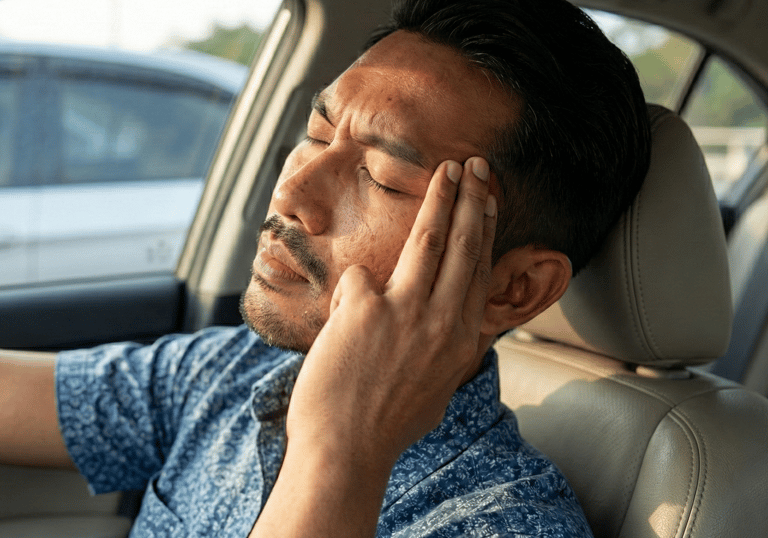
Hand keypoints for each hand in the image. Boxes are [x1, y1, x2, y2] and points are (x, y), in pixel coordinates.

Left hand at [288, 156, 496, 464]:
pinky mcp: (364, 309)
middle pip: (463, 246)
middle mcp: (443, 321)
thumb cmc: (387, 424)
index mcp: (462, 341)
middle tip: (478, 166)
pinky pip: (358, 281)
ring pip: (428, 242)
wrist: (344, 451)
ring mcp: (405, 312)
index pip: (479, 272)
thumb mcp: (437, 386)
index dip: (485, 231)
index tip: (489, 201)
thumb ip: (445, 347)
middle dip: (473, 200)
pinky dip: (351, 294)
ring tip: (449, 170)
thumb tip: (446, 318)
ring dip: (442, 200)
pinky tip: (343, 321)